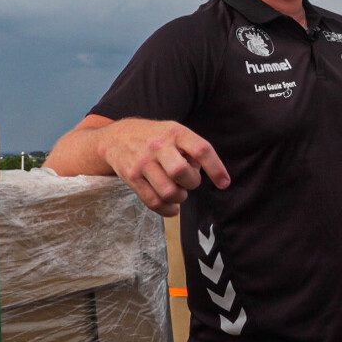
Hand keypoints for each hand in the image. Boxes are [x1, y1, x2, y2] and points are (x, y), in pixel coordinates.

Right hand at [98, 118, 229, 215]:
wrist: (117, 137)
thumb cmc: (154, 137)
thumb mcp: (174, 132)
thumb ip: (191, 149)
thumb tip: (204, 172)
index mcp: (175, 132)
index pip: (201, 149)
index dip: (216, 168)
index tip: (224, 183)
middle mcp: (158, 146)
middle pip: (182, 172)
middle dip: (191, 183)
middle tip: (189, 182)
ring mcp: (143, 162)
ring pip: (168, 191)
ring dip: (179, 197)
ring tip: (178, 192)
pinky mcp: (131, 177)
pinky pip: (153, 201)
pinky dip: (167, 210)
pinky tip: (172, 206)